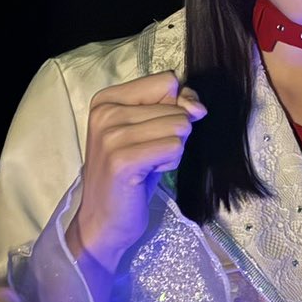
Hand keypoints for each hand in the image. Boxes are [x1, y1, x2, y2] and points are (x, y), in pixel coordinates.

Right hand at [65, 73, 204, 276]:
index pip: (167, 80)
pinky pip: (174, 147)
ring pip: (179, 127)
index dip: (177, 106)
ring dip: (172, 151)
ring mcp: (111, 135)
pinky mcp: (123, 160)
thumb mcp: (150, 131)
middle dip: (172, 135)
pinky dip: (170, 163)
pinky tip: (149, 174)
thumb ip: (174, 106)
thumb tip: (198, 107)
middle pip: (176, 106)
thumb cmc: (130, 176)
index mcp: (107, 98)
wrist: (103, 221)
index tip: (155, 131)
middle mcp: (105, 112)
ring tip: (147, 165)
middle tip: (146, 156)